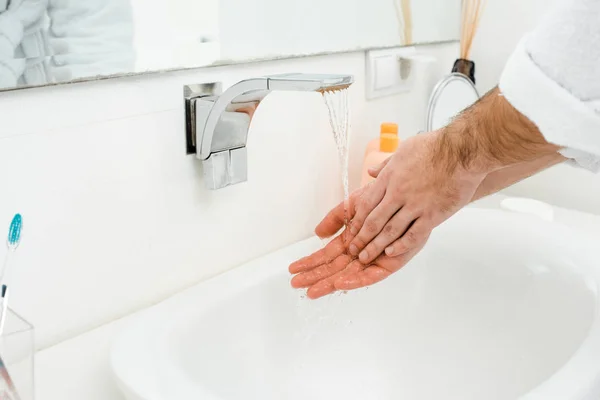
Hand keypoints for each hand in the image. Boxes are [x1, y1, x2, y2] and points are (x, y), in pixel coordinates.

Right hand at [289, 188, 427, 298]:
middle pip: (334, 268)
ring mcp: (375, 258)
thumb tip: (318, 233)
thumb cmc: (384, 196)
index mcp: (352, 238)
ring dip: (329, 282)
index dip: (310, 262)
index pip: (327, 254)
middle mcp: (362, 251)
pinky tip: (340, 282)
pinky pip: (371, 275)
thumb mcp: (354, 204)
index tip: (293, 269)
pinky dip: (355, 280)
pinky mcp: (390, 263)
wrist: (408, 191)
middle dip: (314, 276)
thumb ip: (336, 218)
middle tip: (295, 284)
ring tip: (312, 290)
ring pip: (348, 275)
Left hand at [346, 131, 484, 264]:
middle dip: (361, 238)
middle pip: (374, 220)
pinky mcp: (432, 215)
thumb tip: (370, 171)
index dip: (357, 220)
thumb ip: (386, 164)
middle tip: (353, 250)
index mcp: (390, 177)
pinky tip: (391, 252)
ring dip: (376, 246)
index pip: (367, 203)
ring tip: (365, 257)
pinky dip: (400, 245)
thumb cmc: (435, 147)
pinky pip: (413, 235)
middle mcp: (398, 193)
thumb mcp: (403, 150)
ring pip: (390, 231)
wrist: (462, 152)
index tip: (350, 231)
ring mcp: (415, 205)